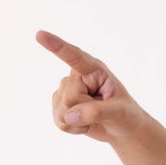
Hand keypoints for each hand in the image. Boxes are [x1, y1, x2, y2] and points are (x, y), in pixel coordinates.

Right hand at [36, 30, 152, 143]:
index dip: (57, 46)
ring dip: (80, 121)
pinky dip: (74, 129)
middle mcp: (78, 77)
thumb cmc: (126, 115)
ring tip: (95, 117)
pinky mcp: (60, 105)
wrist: (123, 130)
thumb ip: (95, 111)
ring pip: (62, 110)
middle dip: (84, 110)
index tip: (40, 34)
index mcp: (94, 70)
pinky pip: (59, 121)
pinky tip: (85, 124)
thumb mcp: (119, 112)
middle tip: (102, 111)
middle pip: (69, 95)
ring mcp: (66, 90)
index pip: (74, 56)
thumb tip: (69, 116)